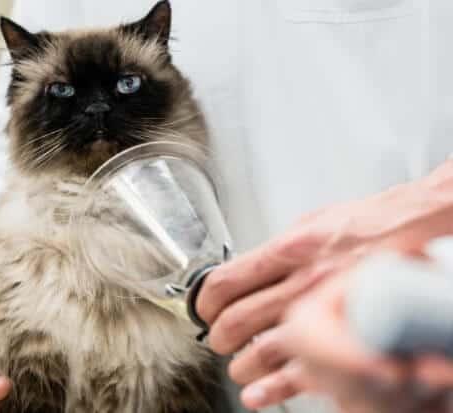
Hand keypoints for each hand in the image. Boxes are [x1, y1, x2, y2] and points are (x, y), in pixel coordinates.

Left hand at [196, 160, 452, 407]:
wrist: (418, 226)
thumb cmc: (368, 224)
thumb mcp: (311, 221)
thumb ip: (278, 249)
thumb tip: (246, 271)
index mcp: (290, 249)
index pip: (225, 282)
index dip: (205, 302)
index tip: (204, 309)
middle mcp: (304, 281)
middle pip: (237, 321)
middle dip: (218, 336)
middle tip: (217, 339)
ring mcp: (327, 311)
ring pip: (265, 351)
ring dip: (242, 364)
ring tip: (239, 365)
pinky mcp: (349, 335)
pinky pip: (305, 372)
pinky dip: (274, 388)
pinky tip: (259, 392)